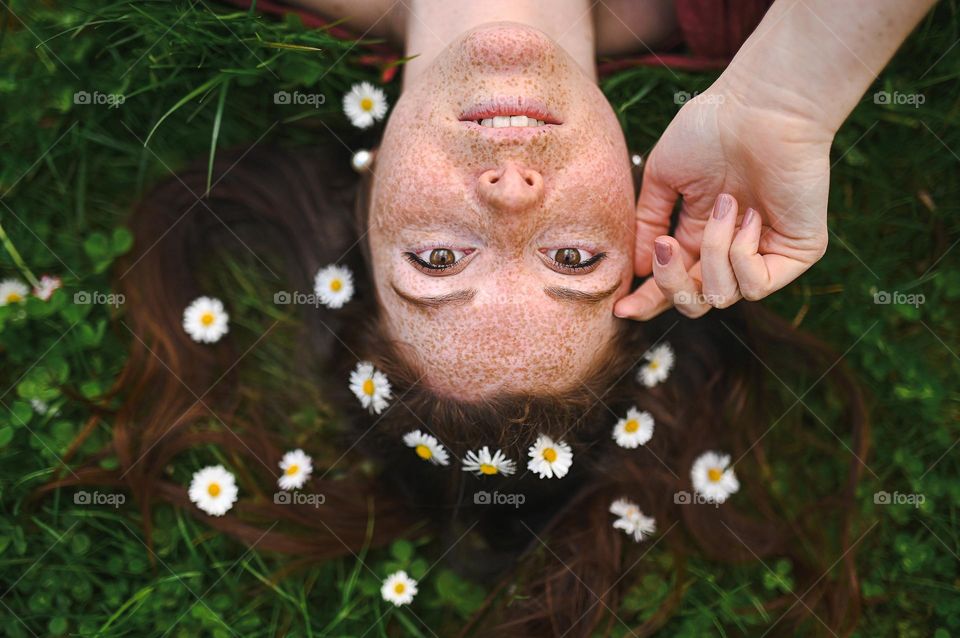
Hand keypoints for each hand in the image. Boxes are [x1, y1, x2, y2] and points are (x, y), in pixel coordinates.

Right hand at [614, 79, 834, 319]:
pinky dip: (741, 254)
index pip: (674, 284)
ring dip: (713, 252)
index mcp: (700, 236)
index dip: (648, 300)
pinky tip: (749, 217)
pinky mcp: (797, 252)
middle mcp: (732, 250)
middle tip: (665, 245)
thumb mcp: (662, 177)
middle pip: (695, 302)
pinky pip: (756, 285)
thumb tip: (636, 266)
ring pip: (721, 297)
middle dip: (671, 282)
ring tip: (724, 205)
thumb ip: (647, 223)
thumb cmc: (710, 129)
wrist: (760, 107)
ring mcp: (765, 253)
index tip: (621, 308)